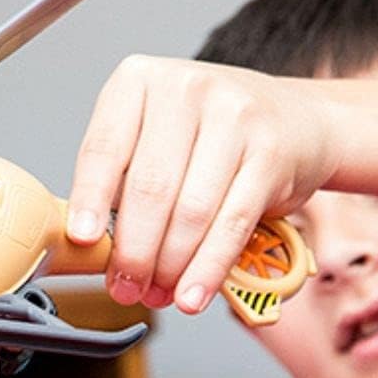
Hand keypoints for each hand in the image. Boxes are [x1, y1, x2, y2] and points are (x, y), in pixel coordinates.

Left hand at [66, 56, 338, 313]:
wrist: (294, 120)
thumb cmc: (206, 139)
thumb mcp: (153, 141)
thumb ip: (121, 184)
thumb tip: (96, 252)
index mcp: (140, 81)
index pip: (104, 147)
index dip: (90, 199)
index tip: (83, 239)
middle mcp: (186, 89)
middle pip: (150, 187)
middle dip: (134, 252)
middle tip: (125, 289)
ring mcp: (233, 115)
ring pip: (191, 211)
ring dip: (170, 268)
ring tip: (158, 295)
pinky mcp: (270, 151)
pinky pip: (232, 223)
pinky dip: (208, 269)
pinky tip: (192, 296)